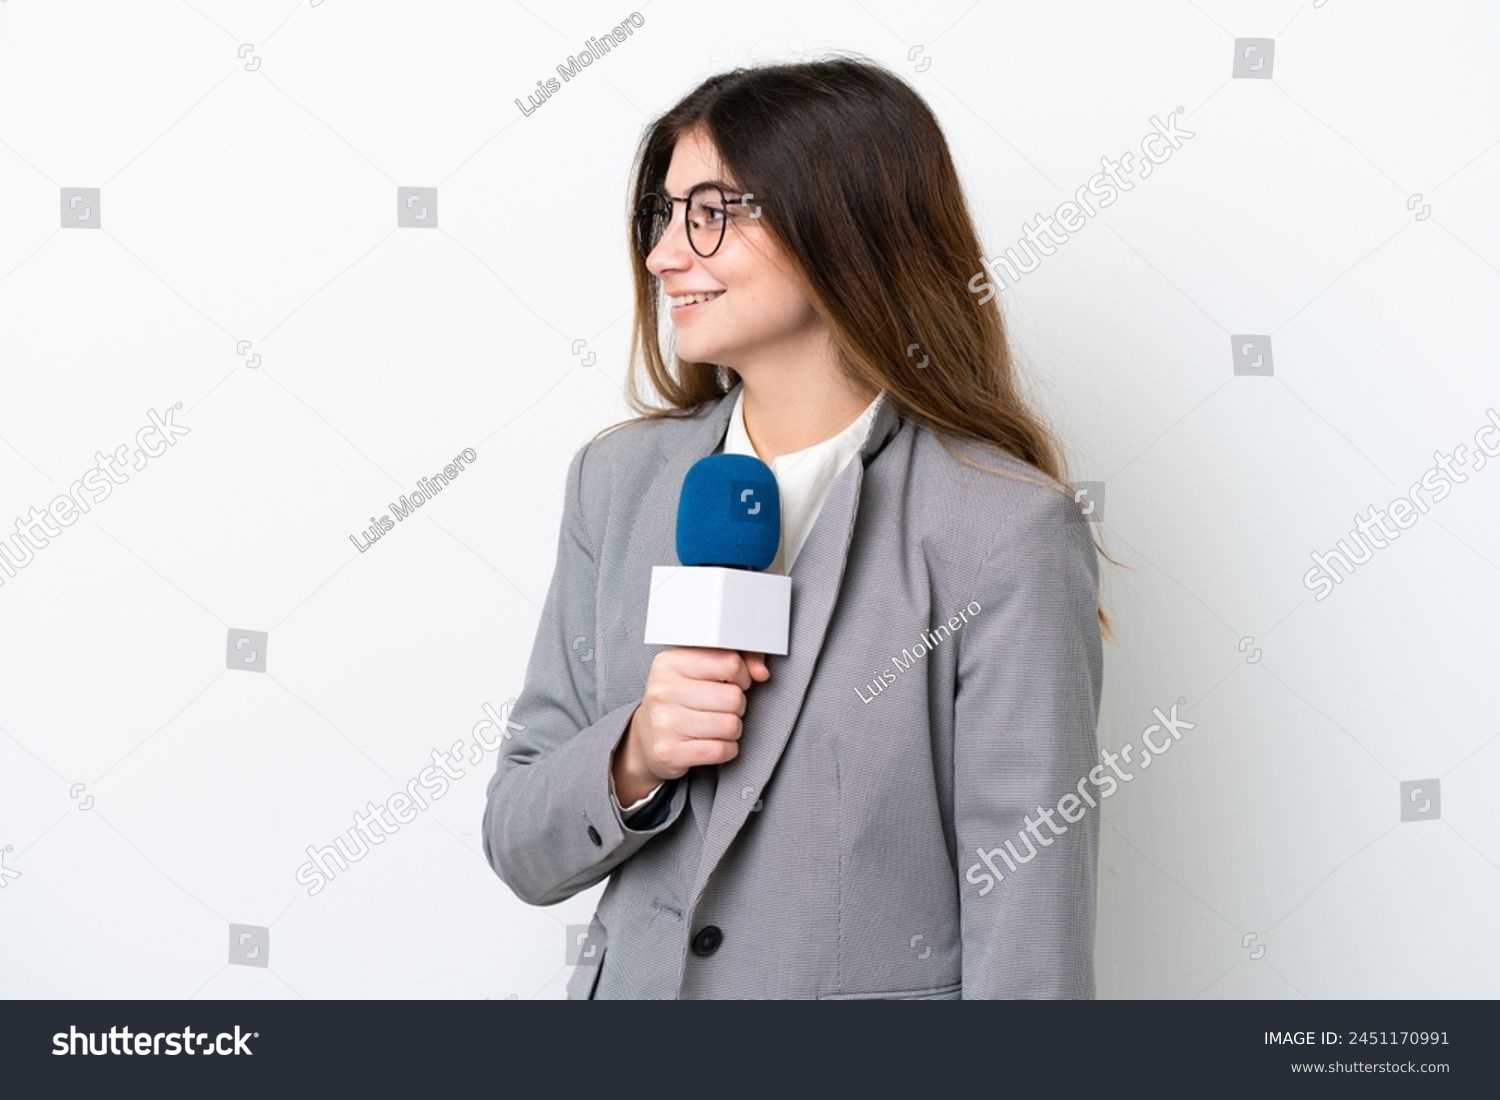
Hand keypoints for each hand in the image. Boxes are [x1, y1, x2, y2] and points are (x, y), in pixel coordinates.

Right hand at [612, 648, 771, 805]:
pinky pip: (722, 750)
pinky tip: (713, 742)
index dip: (741, 674)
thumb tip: (761, 672)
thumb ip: (737, 660)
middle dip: (737, 705)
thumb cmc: (679, 699)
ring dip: (732, 728)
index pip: (729, 663)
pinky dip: (726, 749)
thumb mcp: (699, 669)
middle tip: (722, 707)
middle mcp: (663, 690)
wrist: (646, 738)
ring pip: (731, 725)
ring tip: (716, 725)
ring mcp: (664, 722)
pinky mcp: (669, 752)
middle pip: (734, 697)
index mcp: (670, 663)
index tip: (733, 681)